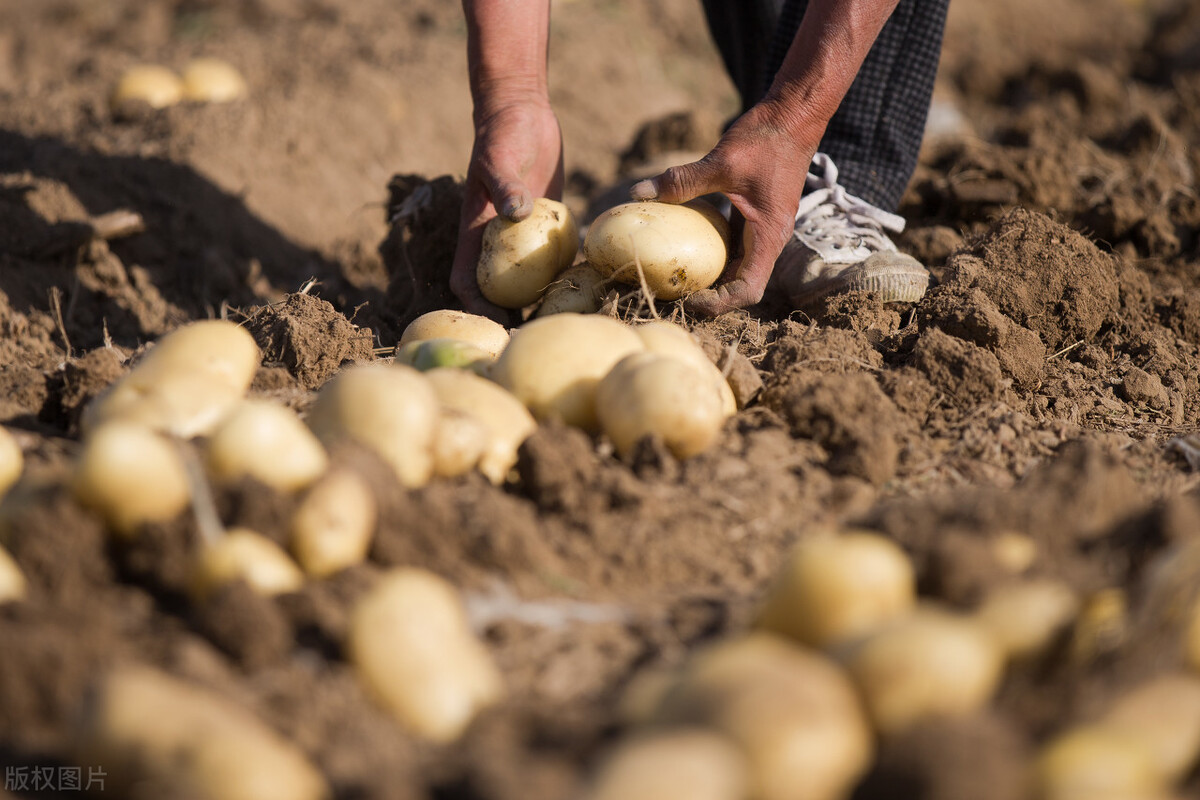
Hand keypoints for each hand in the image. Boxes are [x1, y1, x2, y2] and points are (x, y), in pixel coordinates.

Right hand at [450, 99, 563, 318]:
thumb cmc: (502, 134)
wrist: (523, 113)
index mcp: (475, 231)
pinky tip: (586, 289)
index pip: (466, 279)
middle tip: (533, 338)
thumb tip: (516, 213)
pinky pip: (553, 259)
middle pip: (497, 290)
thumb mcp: (499, 158)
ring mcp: (522, 237)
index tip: (495, 323)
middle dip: (509, 315)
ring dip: (539, 301)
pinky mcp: (546, 227)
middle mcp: (497, 241)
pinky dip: (563, 274)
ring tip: (562, 323)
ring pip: (527, 280)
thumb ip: (505, 185)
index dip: (475, 306)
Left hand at [631, 99, 819, 315]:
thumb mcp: (722, 161)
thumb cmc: (766, 139)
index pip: (748, 290)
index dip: (719, 303)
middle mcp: (769, 239)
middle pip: (741, 285)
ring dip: (711, 276)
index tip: (688, 298)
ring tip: (675, 276)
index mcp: (769, 236)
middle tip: (672, 292)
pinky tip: (684, 244)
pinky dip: (711, 250)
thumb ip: (682, 181)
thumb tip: (637, 193)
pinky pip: (733, 245)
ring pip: (737, 267)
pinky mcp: (755, 216)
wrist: (795, 115)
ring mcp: (763, 229)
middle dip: (710, 295)